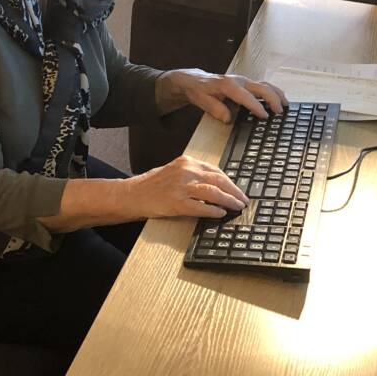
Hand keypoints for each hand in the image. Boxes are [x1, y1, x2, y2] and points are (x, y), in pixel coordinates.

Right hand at [124, 155, 248, 219]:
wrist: (132, 194)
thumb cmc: (152, 184)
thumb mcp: (174, 170)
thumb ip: (193, 174)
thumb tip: (216, 184)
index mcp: (187, 162)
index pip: (216, 171)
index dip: (230, 181)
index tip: (237, 189)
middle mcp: (186, 172)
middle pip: (219, 181)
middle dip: (234, 191)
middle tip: (243, 200)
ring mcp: (181, 187)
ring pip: (213, 193)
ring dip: (229, 201)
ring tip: (237, 206)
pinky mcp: (177, 203)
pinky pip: (201, 208)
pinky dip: (213, 211)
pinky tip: (221, 213)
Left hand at [157, 68, 287, 123]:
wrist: (195, 80)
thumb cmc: (200, 91)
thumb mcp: (202, 101)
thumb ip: (215, 109)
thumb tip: (228, 119)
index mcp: (228, 86)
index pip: (246, 97)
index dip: (257, 107)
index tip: (265, 117)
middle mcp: (239, 81)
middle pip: (261, 88)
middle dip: (273, 99)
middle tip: (280, 112)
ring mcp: (244, 80)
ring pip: (265, 84)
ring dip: (276, 94)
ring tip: (286, 104)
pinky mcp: (246, 82)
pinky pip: (262, 85)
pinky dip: (272, 92)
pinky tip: (279, 99)